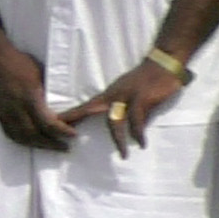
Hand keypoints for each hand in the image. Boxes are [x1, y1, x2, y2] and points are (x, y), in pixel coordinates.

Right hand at [0, 43, 73, 151]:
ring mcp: (5, 112)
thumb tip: (63, 104)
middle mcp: (16, 108)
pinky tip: (31, 142)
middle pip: (34, 135)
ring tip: (50, 147)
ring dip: (38, 145)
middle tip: (65, 147)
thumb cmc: (20, 62)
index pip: (47, 123)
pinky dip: (23, 141)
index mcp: (29, 97)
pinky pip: (10, 133)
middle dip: (52, 144)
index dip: (62, 132)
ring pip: (21, 137)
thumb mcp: (40, 73)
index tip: (74, 135)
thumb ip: (49, 91)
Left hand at [61, 58, 186, 155]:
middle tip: (64, 134)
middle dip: (76, 120)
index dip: (71, 115)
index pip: (85, 105)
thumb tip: (126, 129)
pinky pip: (137, 120)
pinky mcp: (142, 99)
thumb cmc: (147, 80)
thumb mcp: (130, 94)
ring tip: (123, 155)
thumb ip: (125, 110)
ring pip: (115, 120)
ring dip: (119, 139)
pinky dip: (139, 133)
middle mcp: (114, 94)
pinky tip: (141, 143)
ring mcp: (127, 96)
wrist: (164, 63)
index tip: (54, 123)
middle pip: (89, 109)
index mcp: (109, 94)